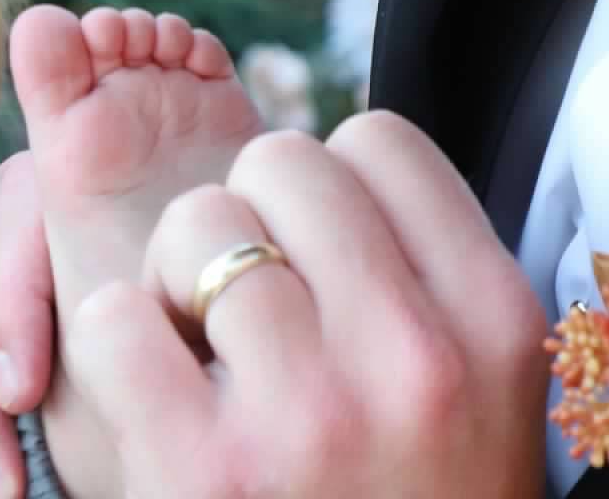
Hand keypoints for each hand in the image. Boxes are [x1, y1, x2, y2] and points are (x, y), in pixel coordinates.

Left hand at [43, 114, 548, 498]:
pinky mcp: (203, 470)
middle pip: (282, 161)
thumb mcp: (478, 400)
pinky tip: (154, 400)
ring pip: (195, 225)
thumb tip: (318, 163)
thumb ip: (416, 283)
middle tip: (248, 306)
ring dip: (174, 278)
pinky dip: (113, 346)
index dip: (327, 184)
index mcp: (496, 328)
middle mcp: (415, 361)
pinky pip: (112, 316)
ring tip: (201, 355)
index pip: (379, 142)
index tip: (320, 256)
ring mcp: (308, 416)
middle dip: (244, 215)